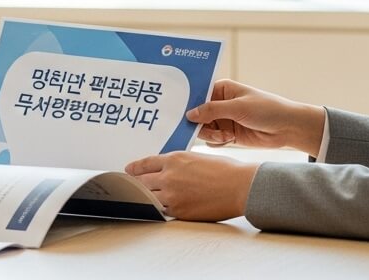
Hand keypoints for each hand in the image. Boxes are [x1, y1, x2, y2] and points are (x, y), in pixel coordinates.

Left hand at [126, 151, 258, 221]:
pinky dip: (160, 209)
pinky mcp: (180, 211)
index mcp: (174, 159)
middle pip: (142, 181)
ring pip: (149, 197)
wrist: (240, 186)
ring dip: (146, 197)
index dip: (134, 168)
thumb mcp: (198, 158)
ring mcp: (172, 195)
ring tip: (142, 198)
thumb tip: (169, 170)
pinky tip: (160, 208)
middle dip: (135, 184)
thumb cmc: (226, 170)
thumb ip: (179, 163)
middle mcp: (169, 176)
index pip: (145, 163)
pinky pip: (162, 210)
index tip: (128, 170)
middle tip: (131, 186)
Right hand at [188, 79, 325, 154]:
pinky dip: (217, 142)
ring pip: (204, 129)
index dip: (188, 105)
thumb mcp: (238, 107)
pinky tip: (229, 140)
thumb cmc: (267, 109)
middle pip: (197, 115)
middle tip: (209, 130)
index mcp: (221, 90)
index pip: (197, 95)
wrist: (288, 128)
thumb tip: (189, 114)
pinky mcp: (229, 135)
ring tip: (227, 137)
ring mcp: (224, 120)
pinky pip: (213, 141)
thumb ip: (212, 110)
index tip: (181, 115)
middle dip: (200, 124)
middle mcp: (220, 104)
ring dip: (212, 135)